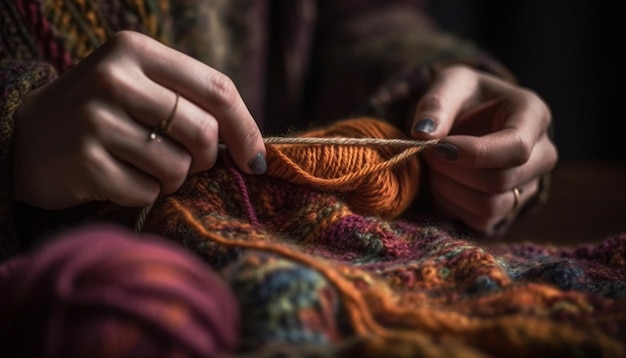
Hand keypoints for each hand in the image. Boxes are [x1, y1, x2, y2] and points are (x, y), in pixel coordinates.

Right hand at [13, 31, 265, 209]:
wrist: (23, 140)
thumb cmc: (100, 115)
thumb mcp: (139, 87)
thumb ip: (190, 101)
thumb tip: (252, 147)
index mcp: (135, 51)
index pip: (218, 89)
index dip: (246, 128)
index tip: (256, 159)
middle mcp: (114, 79)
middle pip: (204, 131)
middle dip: (205, 159)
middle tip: (186, 163)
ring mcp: (95, 120)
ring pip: (178, 167)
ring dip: (172, 179)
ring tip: (142, 167)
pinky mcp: (84, 161)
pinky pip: (147, 192)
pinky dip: (142, 194)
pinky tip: (117, 179)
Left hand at [410, 65, 557, 234]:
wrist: (468, 119)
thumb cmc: (463, 97)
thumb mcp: (449, 84)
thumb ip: (435, 104)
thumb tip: (423, 134)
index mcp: (534, 115)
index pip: (517, 147)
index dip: (475, 154)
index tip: (438, 147)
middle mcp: (542, 154)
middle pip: (501, 181)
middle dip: (453, 170)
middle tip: (428, 152)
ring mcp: (529, 185)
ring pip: (490, 206)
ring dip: (449, 189)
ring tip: (435, 166)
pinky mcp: (511, 208)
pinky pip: (481, 221)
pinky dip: (452, 205)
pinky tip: (443, 182)